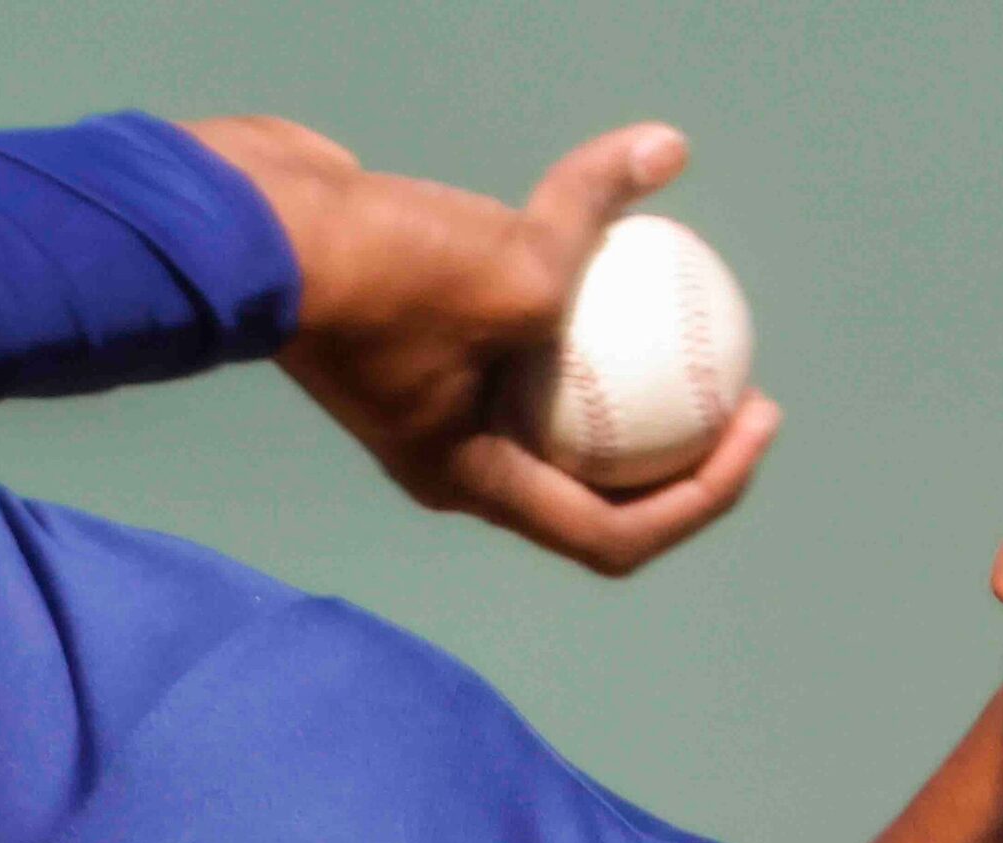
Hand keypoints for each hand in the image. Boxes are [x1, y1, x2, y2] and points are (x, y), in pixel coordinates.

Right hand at [186, 116, 780, 575]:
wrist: (249, 226)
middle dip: (680, 450)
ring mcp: (434, 403)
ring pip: (556, 410)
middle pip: (594, 486)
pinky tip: (620, 245)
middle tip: (745, 387)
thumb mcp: (511, 262)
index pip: (613, 533)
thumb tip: (666, 148)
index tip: (753, 426)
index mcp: (475, 482)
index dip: (701, 497)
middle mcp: (456, 459)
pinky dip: (571, 307)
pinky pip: (520, 338)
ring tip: (696, 324)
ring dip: (626, 379)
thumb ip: (590, 218)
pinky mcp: (423, 340)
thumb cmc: (377, 272)